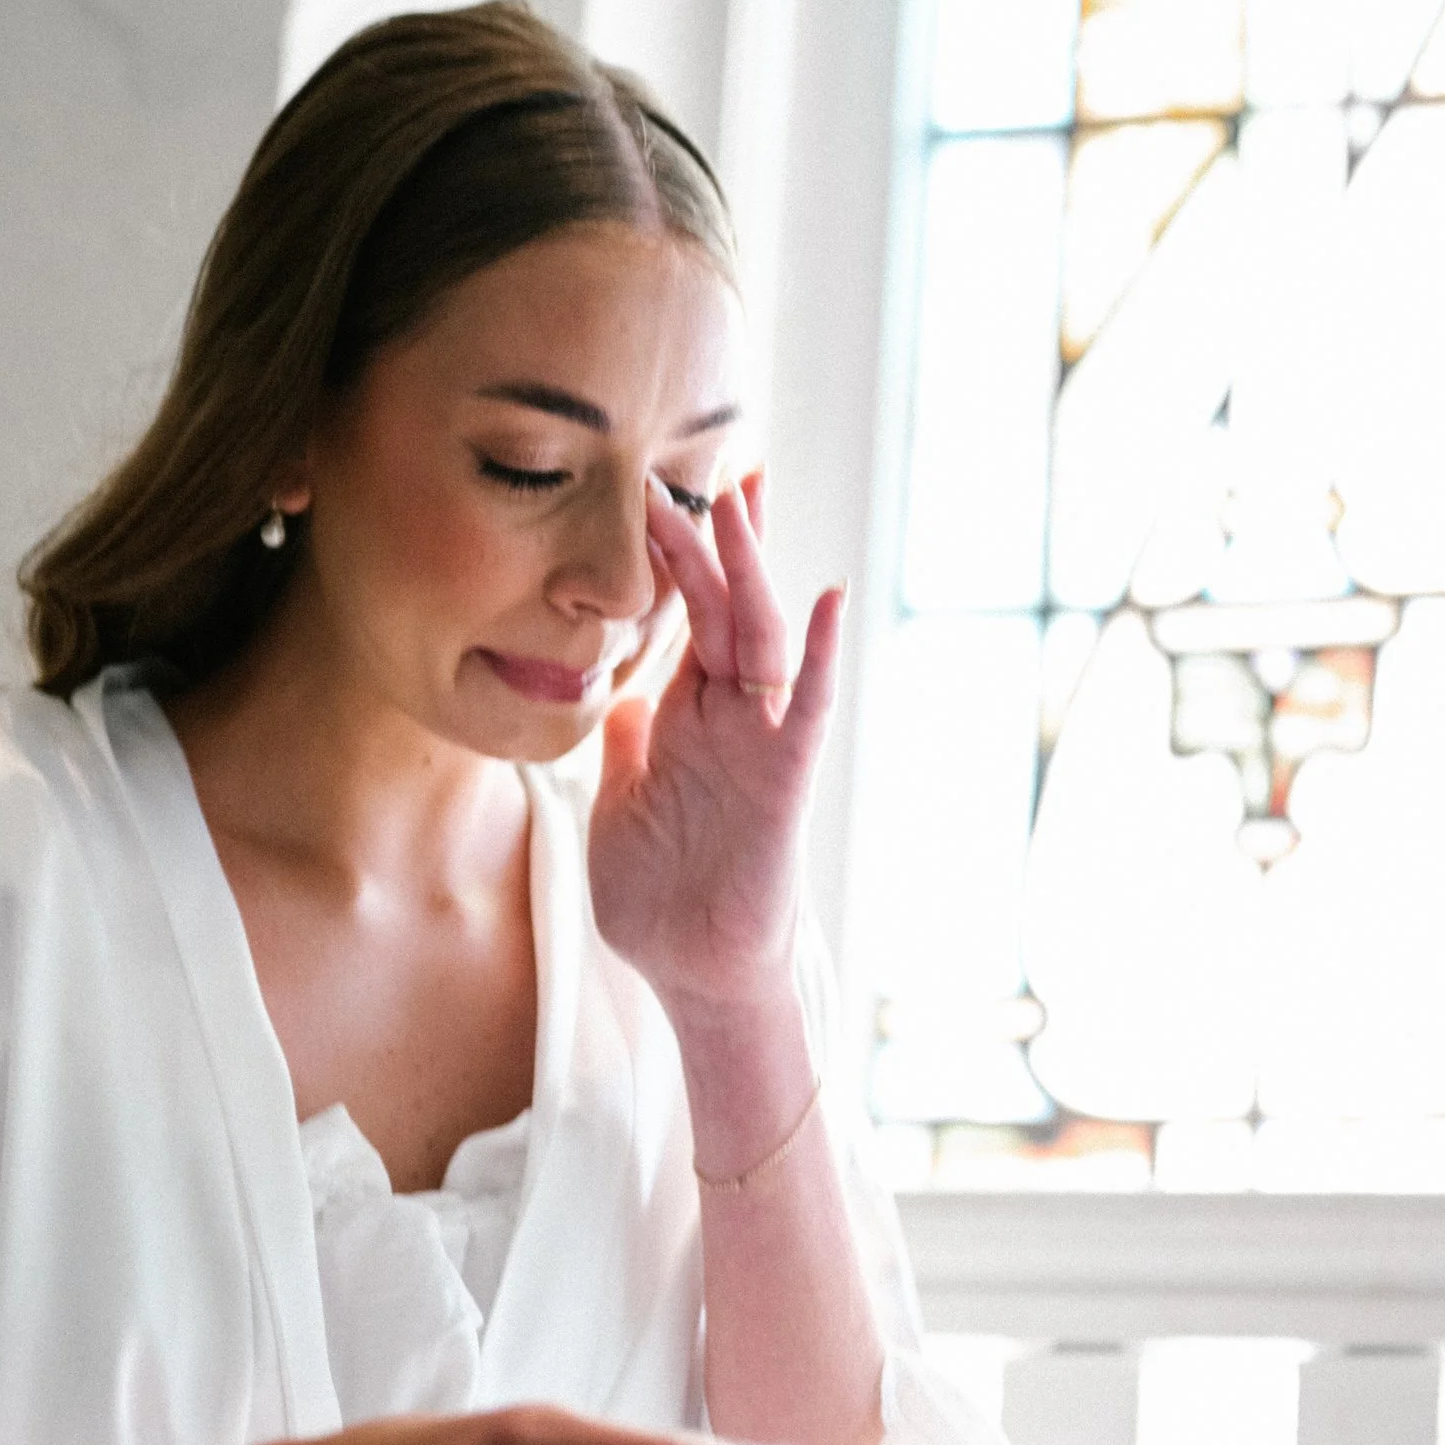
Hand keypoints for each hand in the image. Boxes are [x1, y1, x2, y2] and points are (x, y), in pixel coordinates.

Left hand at [587, 474, 842, 1024]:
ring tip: (738, 501)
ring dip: (748, 570)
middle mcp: (728, 720)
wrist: (694, 974)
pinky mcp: (785, 781)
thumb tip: (617, 700)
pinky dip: (821, 655)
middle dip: (709, 541)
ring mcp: (761, 744)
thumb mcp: (620, 808)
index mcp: (685, 719)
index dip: (676, 560)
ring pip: (759, 638)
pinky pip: (809, 708)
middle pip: (722, 609)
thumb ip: (623, 749)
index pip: (683, 620)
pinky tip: (828, 600)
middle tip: (694, 470)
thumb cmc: (661, 901)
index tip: (662, 494)